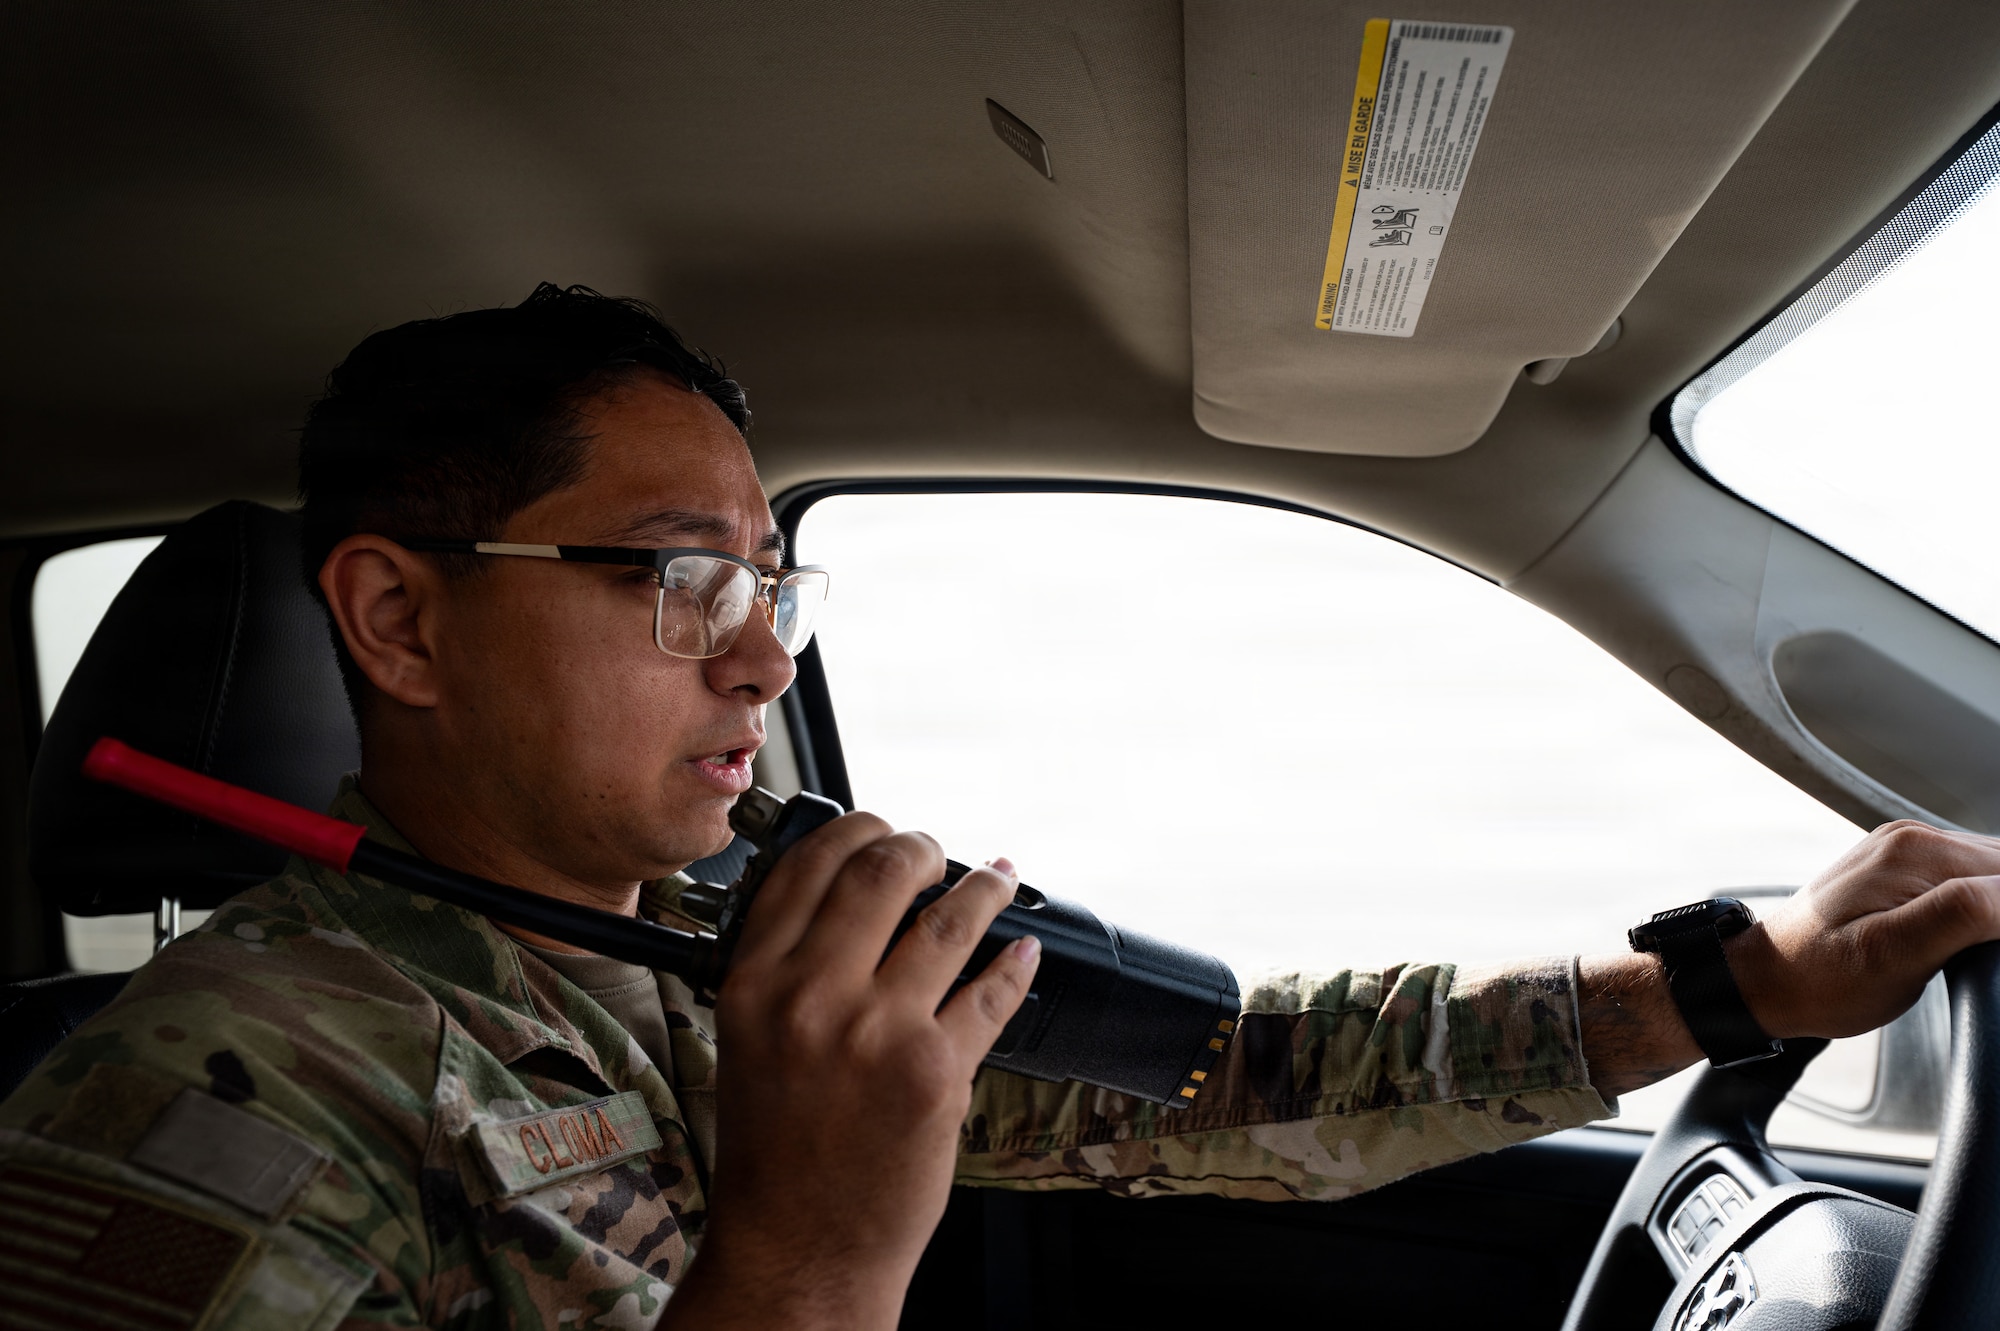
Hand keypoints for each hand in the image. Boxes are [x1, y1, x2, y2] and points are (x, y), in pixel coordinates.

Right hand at [666, 813, 1038, 1329]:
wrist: (798, 1250)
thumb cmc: (773, 1157)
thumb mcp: (748, 1042)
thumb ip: (785, 970)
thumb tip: (847, 902)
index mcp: (756, 982)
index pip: (809, 865)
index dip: (856, 829)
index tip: (880, 828)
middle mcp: (812, 997)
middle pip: (882, 870)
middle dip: (922, 846)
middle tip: (938, 851)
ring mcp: (878, 1031)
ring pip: (949, 920)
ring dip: (984, 887)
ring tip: (997, 878)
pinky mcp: (936, 1071)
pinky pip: (991, 991)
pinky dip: (1016, 963)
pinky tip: (1022, 952)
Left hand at [1582, 820, 1999, 1098]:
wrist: (1767, 979)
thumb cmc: (1821, 978)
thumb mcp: (1895, 954)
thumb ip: (1963, 914)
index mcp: (1917, 850)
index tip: (1985, 952)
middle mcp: (1913, 838)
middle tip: (1974, 955)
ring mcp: (1906, 852)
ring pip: (1990, 874)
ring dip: (1994, 910)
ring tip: (1966, 953)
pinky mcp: (1901, 872)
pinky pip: (1965, 880)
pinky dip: (1979, 907)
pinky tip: (1966, 940)